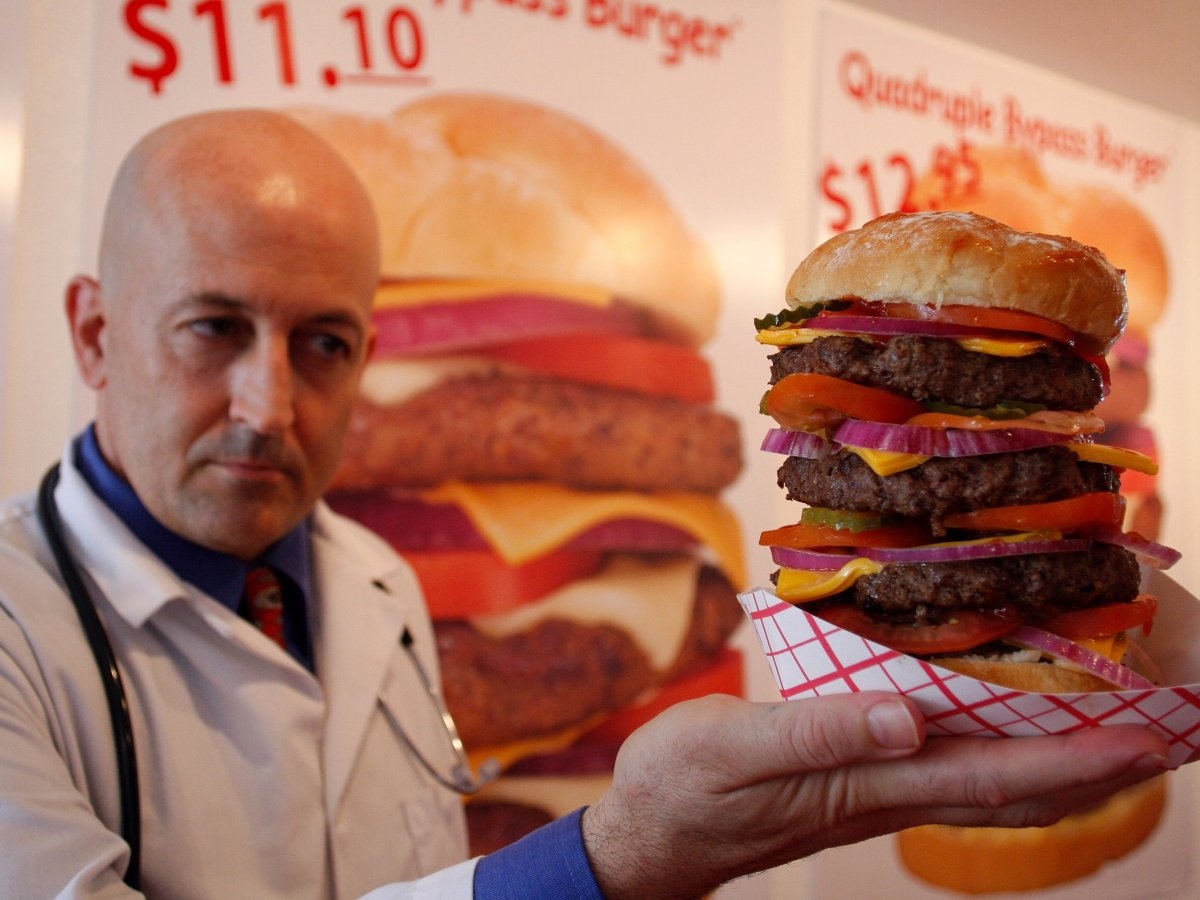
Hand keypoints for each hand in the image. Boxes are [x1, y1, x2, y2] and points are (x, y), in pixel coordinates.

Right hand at [582, 692, 1168, 899]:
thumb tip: (908, 715)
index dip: (1076, 758)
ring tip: (1120, 733)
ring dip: (1066, 765)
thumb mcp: (733, 750)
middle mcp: (888, 795)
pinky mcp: (858, 786)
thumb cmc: (681, 789)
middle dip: (1099, 766)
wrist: (650, 839)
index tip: (1150, 735)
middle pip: (1016, 789)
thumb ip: (819, 733)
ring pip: (992, 786)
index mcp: (868, 784)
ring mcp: (875, 796)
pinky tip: (1011, 731)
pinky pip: (954, 774)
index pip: (994, 775)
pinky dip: (1006, 757)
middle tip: (1172, 732)